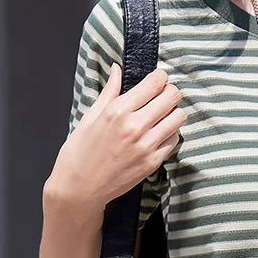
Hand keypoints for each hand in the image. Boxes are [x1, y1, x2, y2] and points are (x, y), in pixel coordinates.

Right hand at [54, 63, 185, 206]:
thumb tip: (117, 69)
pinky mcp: (153, 162)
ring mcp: (146, 146)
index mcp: (117, 111)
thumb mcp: (89, 117)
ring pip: (179, 117)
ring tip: (162, 115)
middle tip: (164, 95)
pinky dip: (170, 133)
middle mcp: (134, 127)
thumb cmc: (79, 153)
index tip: (159, 78)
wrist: (79, 188)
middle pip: (172, 97)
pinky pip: (174, 139)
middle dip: (170, 92)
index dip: (161, 77)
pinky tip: (159, 134)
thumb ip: (109, 92)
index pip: (154, 83)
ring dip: (174, 112)